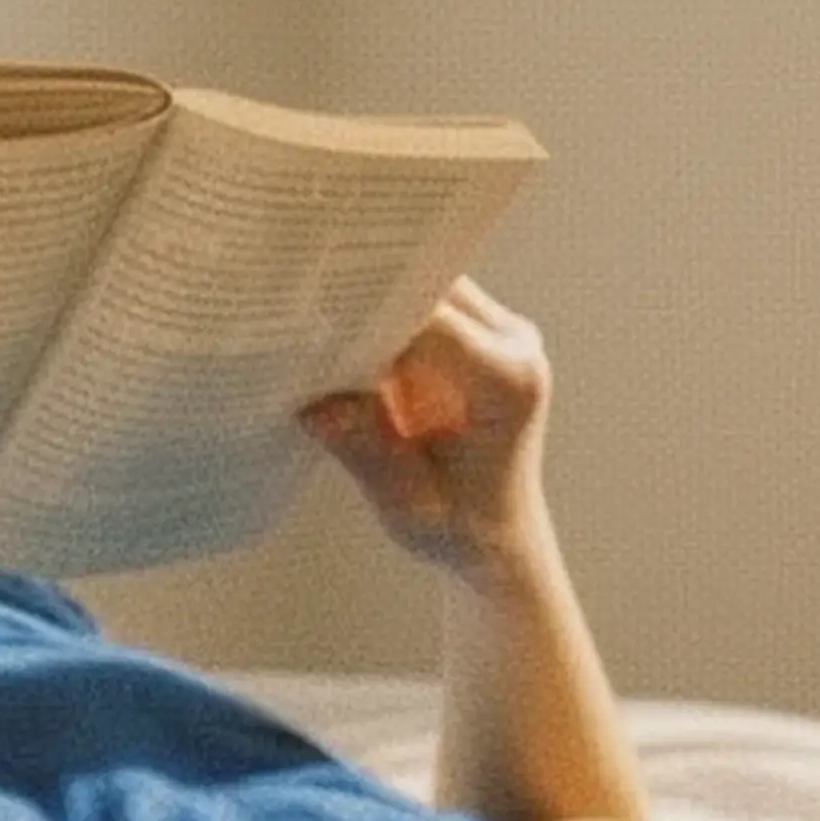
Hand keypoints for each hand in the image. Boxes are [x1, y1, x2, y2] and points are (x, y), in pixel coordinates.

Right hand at [297, 278, 555, 590]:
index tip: (315, 322)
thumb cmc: (462, 528)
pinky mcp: (478, 335)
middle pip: (430, 288)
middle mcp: (515, 346)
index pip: (432, 323)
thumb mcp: (410, 505)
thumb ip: (367, 451)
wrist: (498, 536)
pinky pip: (425, 302)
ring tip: (316, 325)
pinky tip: (341, 336)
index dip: (371, 316)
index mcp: (508, 383)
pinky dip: (383, 314)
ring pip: (425, 284)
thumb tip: (315, 405)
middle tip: (304, 312)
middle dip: (370, 296)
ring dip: (375, 301)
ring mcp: (501, 334)